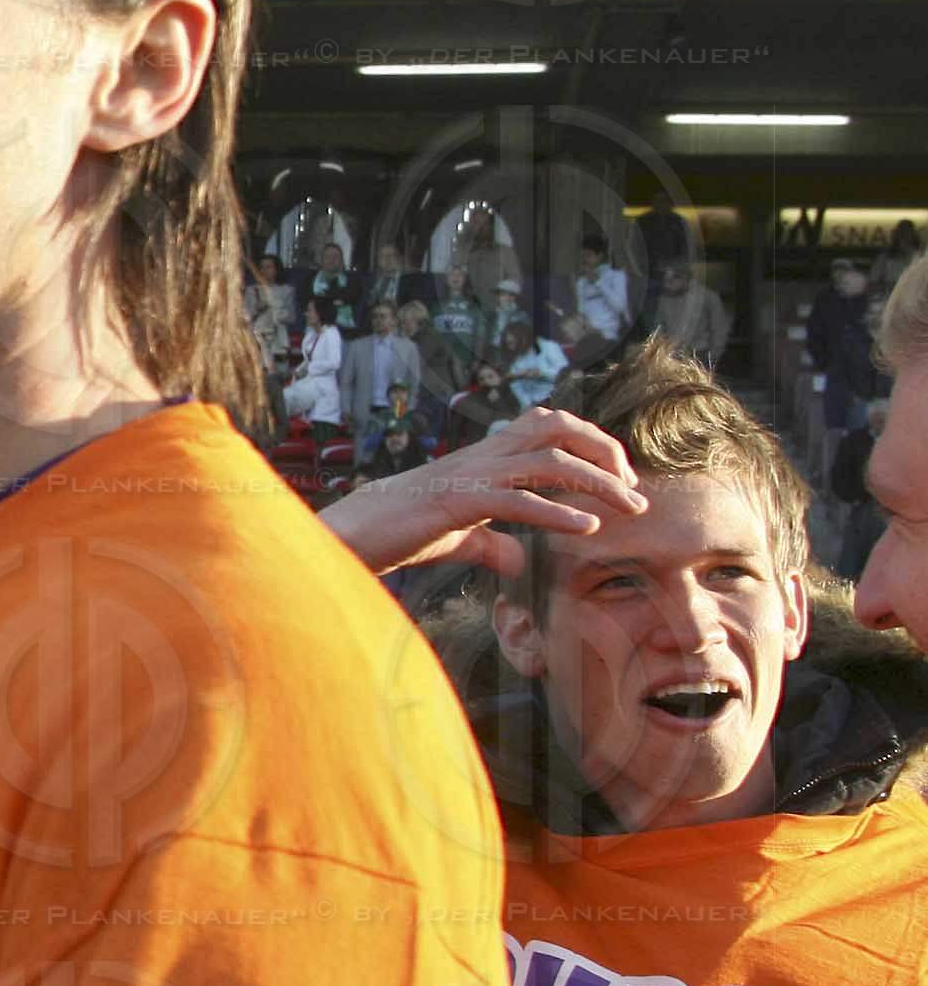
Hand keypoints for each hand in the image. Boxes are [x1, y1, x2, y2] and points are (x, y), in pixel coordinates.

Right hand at [316, 406, 644, 578]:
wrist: (351, 532)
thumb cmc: (400, 531)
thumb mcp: (457, 537)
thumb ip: (491, 544)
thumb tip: (518, 560)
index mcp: (485, 456)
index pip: (549, 426)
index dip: (592, 444)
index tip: (618, 480)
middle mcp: (483, 455)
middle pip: (559, 428)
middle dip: (605, 452)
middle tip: (633, 489)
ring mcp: (472, 475)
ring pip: (550, 461)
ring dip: (598, 483)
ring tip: (629, 508)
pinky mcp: (459, 502)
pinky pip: (518, 501)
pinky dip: (558, 513)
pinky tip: (586, 528)